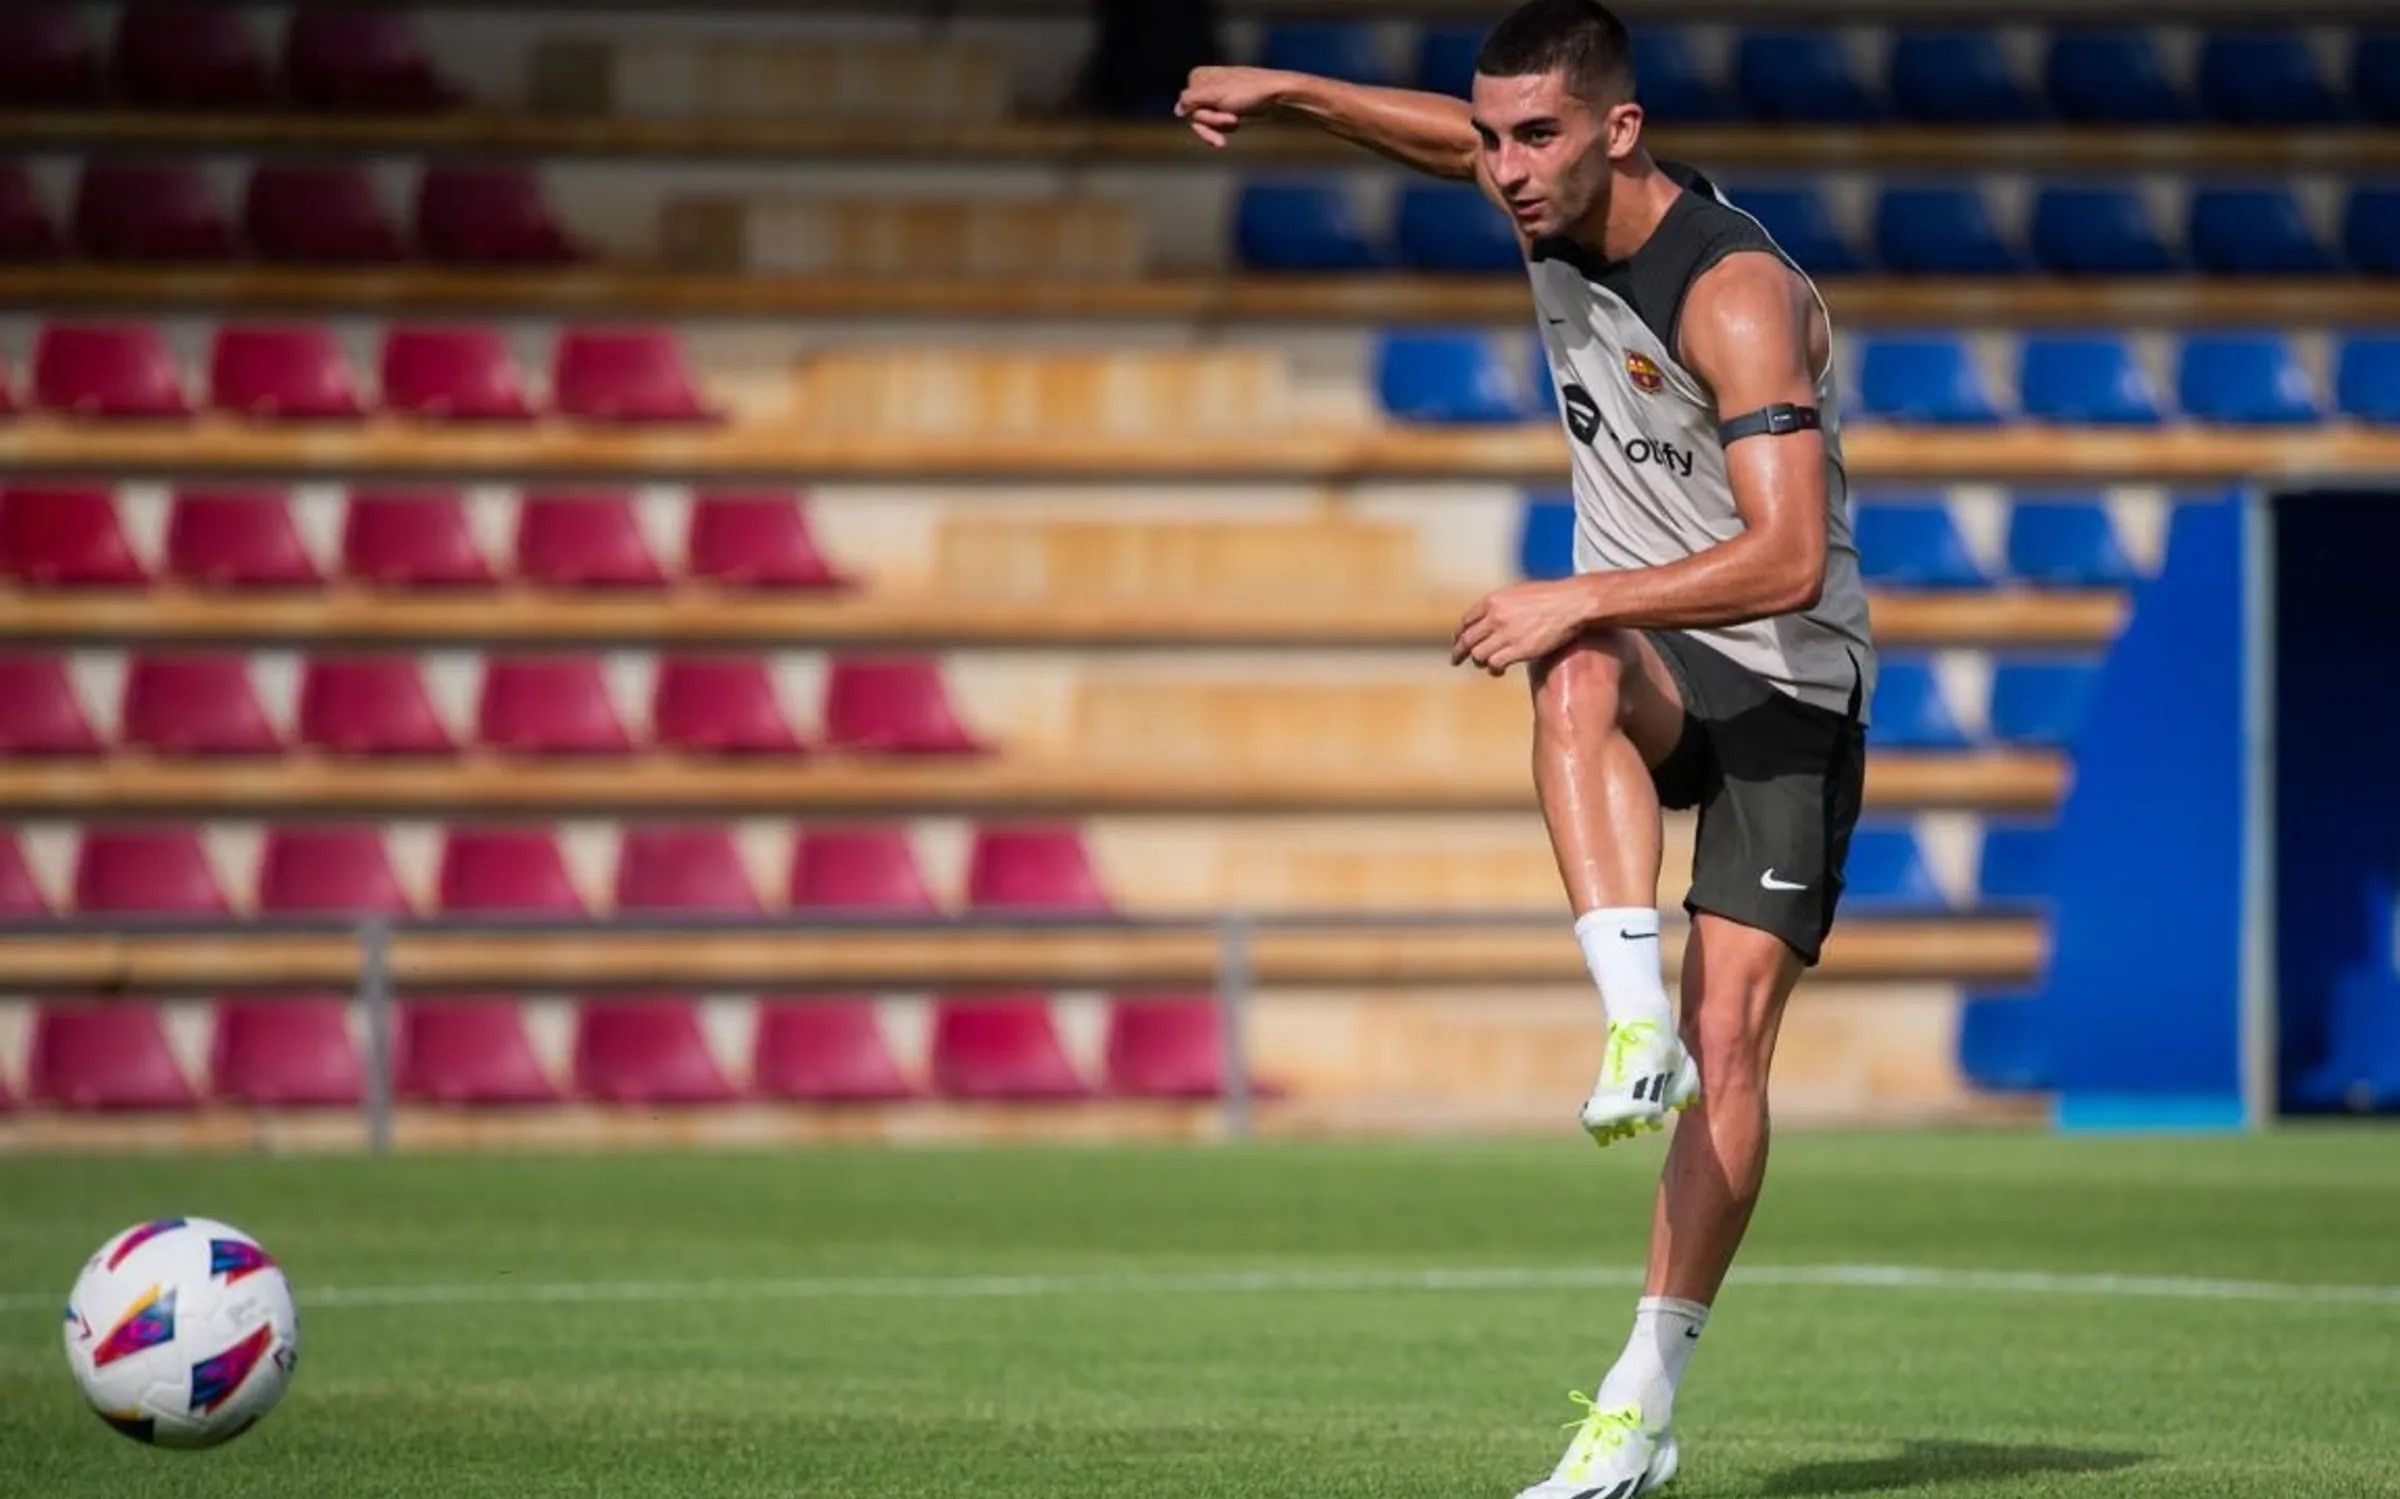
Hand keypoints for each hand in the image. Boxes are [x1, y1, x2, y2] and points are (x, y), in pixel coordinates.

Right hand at [1175, 66, 1295, 146]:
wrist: (1276, 94)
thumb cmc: (1248, 92)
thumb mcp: (1216, 95)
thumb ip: (1191, 100)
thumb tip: (1177, 110)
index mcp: (1198, 76)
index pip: (1186, 108)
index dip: (1204, 117)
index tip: (1225, 117)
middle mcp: (1204, 84)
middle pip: (1196, 116)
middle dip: (1214, 123)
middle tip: (1234, 121)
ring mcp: (1215, 95)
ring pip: (1206, 122)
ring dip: (1221, 127)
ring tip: (1238, 123)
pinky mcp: (1225, 105)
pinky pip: (1216, 124)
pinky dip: (1226, 127)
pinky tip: (1239, 123)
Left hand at [1451, 579, 1598, 674]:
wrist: (1572, 603)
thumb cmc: (1551, 596)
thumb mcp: (1519, 592)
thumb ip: (1503, 604)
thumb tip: (1495, 614)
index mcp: (1493, 600)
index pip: (1466, 620)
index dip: (1459, 633)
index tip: (1457, 640)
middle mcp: (1494, 617)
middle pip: (1466, 639)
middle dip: (1458, 652)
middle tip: (1455, 660)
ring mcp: (1505, 634)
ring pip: (1478, 654)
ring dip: (1479, 662)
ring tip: (1484, 665)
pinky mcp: (1518, 650)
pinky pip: (1494, 664)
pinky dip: (1494, 669)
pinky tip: (1498, 670)